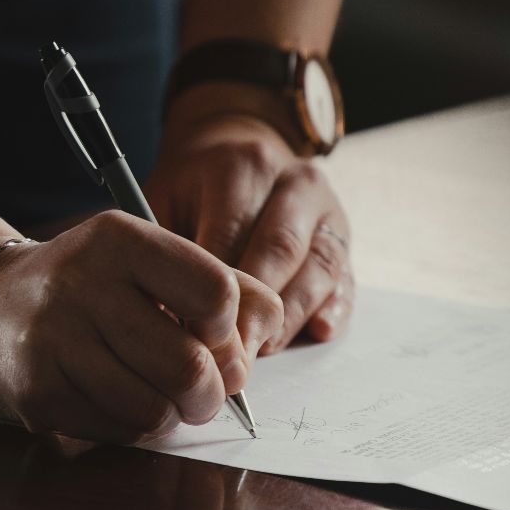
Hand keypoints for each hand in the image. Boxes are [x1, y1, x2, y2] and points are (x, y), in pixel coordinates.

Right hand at [0, 211, 282, 443]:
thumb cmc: (87, 289)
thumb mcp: (146, 262)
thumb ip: (219, 286)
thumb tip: (263, 339)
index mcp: (120, 239)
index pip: (217, 293)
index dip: (230, 330)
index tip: (213, 336)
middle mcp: (83, 283)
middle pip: (191, 366)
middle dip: (210, 394)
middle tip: (202, 393)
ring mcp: (54, 340)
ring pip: (156, 409)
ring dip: (171, 416)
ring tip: (158, 398)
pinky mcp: (37, 391)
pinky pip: (118, 431)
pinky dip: (132, 428)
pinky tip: (115, 402)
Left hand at [144, 109, 353, 353]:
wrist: (237, 154)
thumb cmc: (192, 191)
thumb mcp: (163, 200)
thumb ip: (163, 250)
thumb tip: (163, 316)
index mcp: (244, 166)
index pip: (231, 235)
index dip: (213, 291)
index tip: (193, 334)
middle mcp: (294, 182)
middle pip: (280, 251)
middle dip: (254, 310)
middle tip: (230, 355)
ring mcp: (327, 210)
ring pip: (319, 267)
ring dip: (291, 316)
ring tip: (262, 351)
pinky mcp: (344, 238)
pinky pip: (346, 278)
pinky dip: (335, 308)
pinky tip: (317, 331)